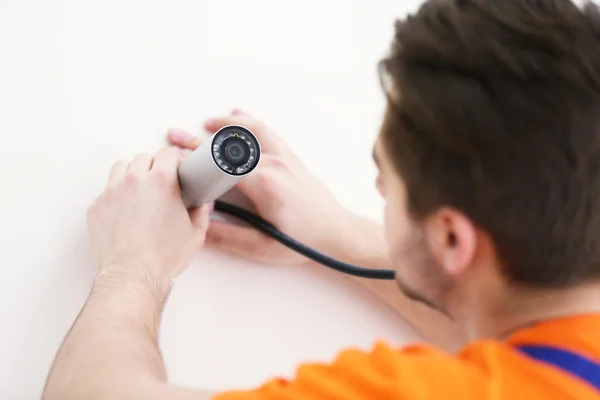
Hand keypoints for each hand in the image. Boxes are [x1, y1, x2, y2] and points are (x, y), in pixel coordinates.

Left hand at [87, 147, 210, 287]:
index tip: (176, 167)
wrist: (133, 276)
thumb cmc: (162, 257)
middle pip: (143, 158)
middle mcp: (134, 181)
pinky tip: (125, 211)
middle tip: (160, 182)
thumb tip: (201, 204)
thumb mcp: (195, 233)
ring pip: (121, 168)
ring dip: (132, 174)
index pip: (167, 153)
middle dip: (153, 166)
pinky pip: (106, 191)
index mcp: (161, 181)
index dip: (174, 160)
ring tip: (139, 190)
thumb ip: (201, 212)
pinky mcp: (96, 207)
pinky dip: (116, 196)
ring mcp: (111, 193)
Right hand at [167, 109, 356, 264]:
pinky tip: (239, 115)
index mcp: (266, 185)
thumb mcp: (262, 247)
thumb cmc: (304, 242)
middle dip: (198, 141)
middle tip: (175, 136)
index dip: (193, 162)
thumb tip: (198, 227)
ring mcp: (286, 158)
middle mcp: (276, 165)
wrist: (337, 233)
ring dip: (226, 124)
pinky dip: (250, 122)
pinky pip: (268, 132)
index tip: (174, 161)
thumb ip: (227, 238)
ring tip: (205, 122)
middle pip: (230, 146)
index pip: (220, 166)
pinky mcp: (292, 159)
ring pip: (251, 130)